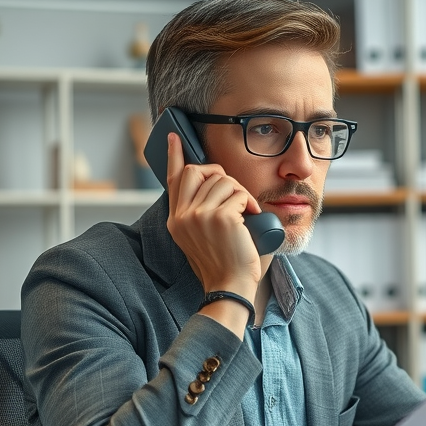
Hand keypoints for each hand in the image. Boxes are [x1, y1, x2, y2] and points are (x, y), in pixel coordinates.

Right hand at [164, 132, 261, 298]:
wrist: (230, 287)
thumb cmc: (224, 264)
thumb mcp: (201, 236)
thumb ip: (198, 213)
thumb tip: (211, 186)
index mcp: (176, 220)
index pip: (173, 179)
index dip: (175, 155)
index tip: (175, 137)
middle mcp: (183, 216)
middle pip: (199, 171)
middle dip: (220, 175)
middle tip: (235, 193)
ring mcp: (199, 216)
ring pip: (223, 180)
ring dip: (240, 192)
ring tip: (247, 212)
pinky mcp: (220, 217)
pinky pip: (238, 194)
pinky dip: (249, 202)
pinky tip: (252, 217)